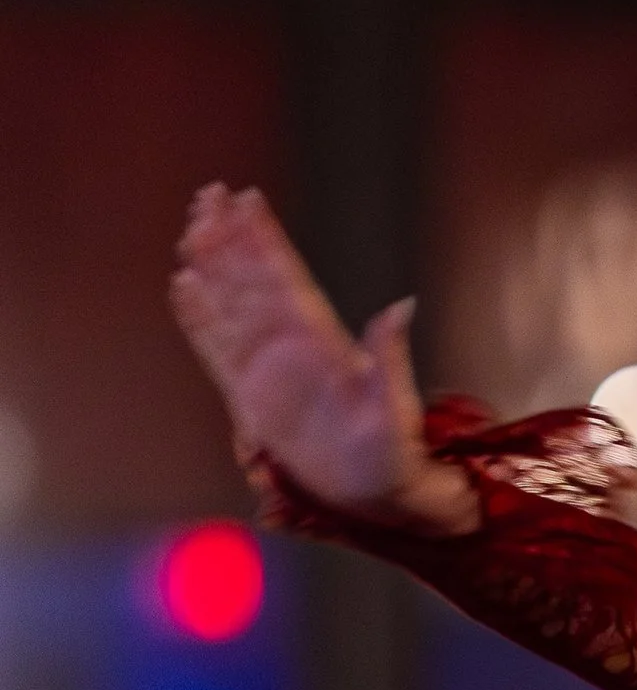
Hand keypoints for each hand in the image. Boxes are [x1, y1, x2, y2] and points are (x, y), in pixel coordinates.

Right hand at [169, 183, 474, 531]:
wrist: (375, 494)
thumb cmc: (394, 454)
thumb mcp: (397, 407)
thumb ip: (390, 358)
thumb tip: (401, 307)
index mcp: (325, 344)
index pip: (287, 278)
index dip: (264, 239)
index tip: (247, 199)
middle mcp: (293, 349)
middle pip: (252, 281)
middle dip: (230, 239)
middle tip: (207, 195)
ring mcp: (268, 369)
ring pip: (231, 306)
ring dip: (212, 267)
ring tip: (192, 227)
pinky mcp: (249, 397)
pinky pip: (216, 349)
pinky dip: (199, 318)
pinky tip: (183, 285)